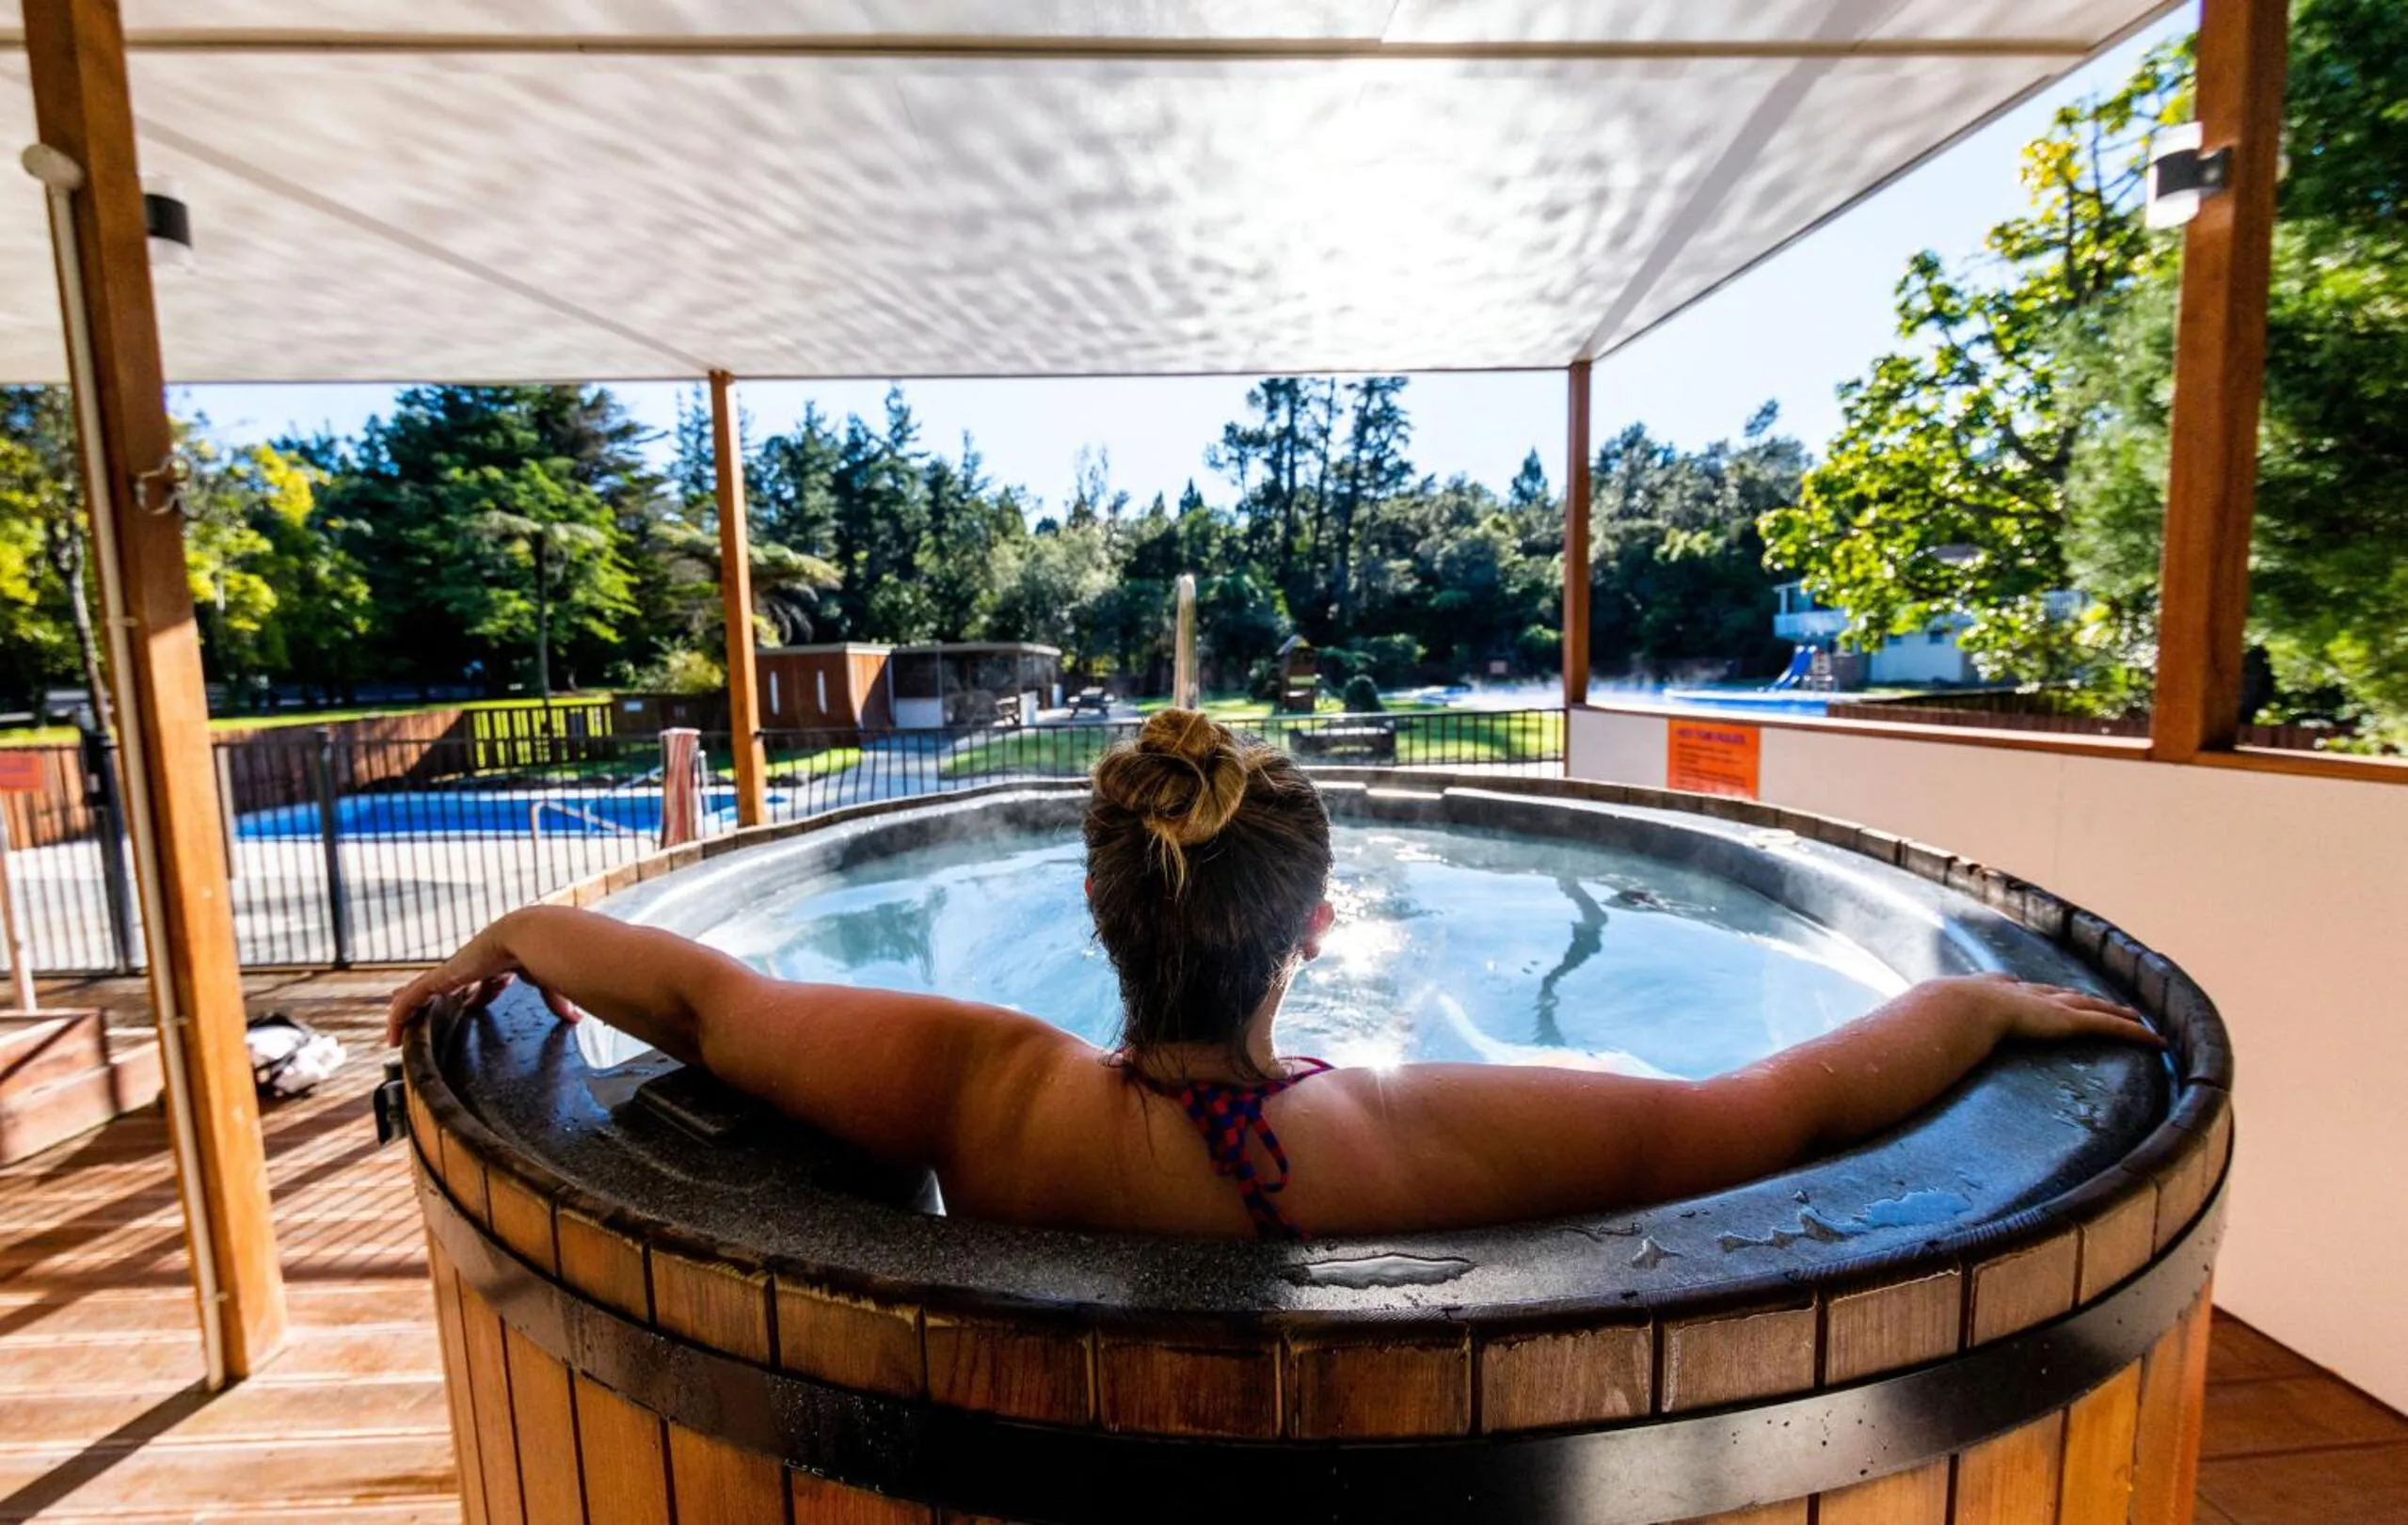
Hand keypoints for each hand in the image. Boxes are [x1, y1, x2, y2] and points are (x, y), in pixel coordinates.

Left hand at [384, 913, 582, 1045]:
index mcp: (497, 964)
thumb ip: (555, 1000)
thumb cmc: (543, 955)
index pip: (485, 979)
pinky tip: (392, 1034)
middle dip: (434, 991)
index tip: (474, 1002)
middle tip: (420, 1002)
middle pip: (447, 980)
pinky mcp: (441, 978)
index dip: (479, 992)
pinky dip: (400, 1016)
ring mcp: (454, 971)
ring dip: (409, 1005)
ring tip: (394, 1023)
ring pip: (423, 990)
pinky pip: (412, 1000)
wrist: (532, 937)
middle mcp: (472, 965)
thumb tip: (575, 1018)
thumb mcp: (547, 983)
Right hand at [1928, 972, 2162, 1048]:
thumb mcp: (1926, 1030)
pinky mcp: (2066, 1022)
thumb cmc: (1933, 1024)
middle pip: (2063, 995)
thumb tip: (1887, 1057)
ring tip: (2136, 1017)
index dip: (2034, 992)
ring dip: (2116, 1013)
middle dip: (2082, 998)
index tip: (2036, 992)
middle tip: (2101, 1003)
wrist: (1951, 1011)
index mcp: (1992, 995)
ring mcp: (2048, 1006)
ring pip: (2092, 1008)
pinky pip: (2108, 1028)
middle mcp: (2026, 995)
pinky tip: (2156, 1040)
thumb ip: (1918, 1042)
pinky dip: (2134, 1034)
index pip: (2020, 991)